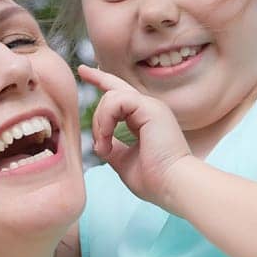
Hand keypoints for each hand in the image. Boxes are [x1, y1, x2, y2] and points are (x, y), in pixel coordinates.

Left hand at [78, 64, 195, 210]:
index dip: (101, 80)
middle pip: (114, 88)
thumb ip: (113, 148)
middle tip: (94, 130)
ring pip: (111, 96)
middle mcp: (149, 109)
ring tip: (104, 146)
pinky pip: (116, 101)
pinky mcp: (151, 108)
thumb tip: (99, 143)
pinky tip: (108, 138)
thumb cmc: (154, 180)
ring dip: (100, 123)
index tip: (83, 71)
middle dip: (95, 88)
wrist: (173, 185)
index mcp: (144, 119)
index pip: (120, 94)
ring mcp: (151, 106)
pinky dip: (106, 120)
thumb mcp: (124, 161)